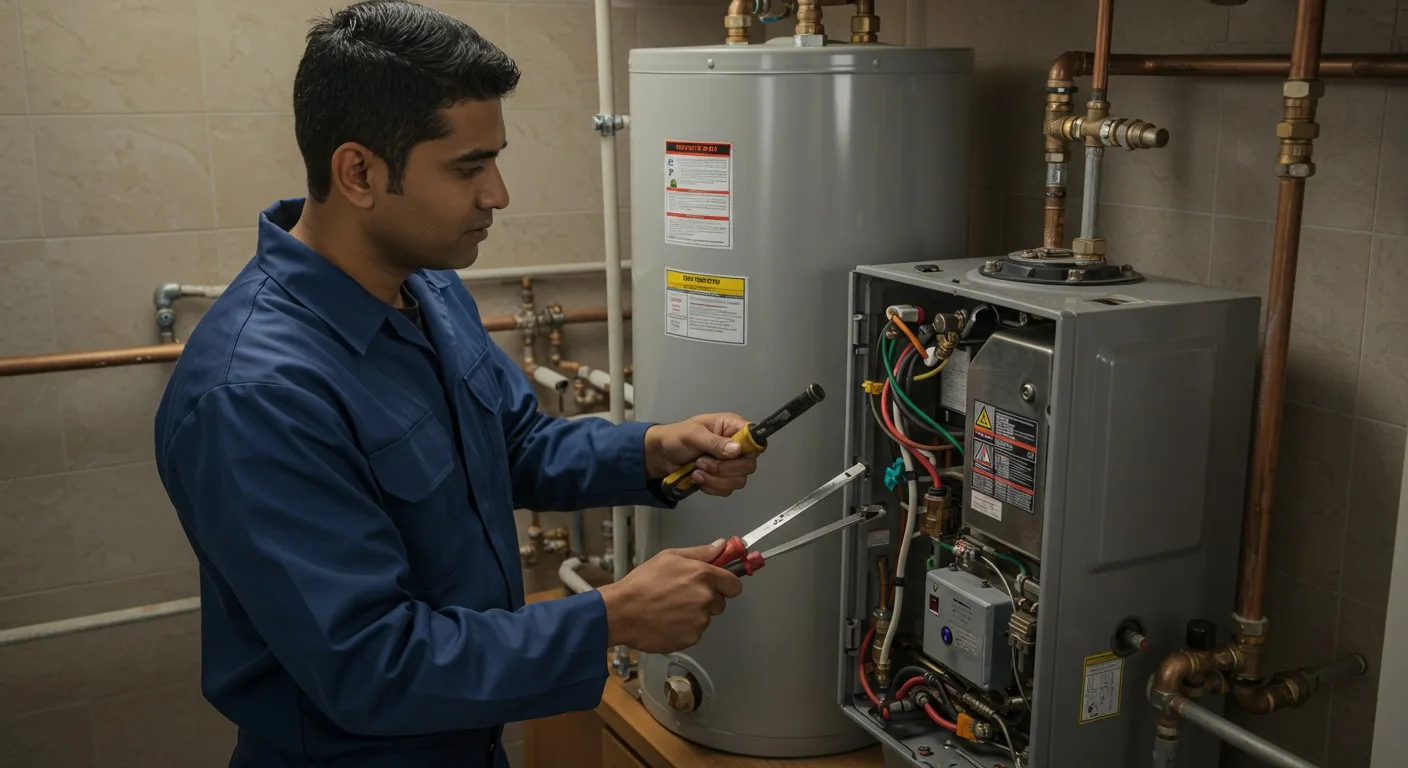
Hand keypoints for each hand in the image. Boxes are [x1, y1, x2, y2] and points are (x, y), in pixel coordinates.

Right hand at [598, 540, 742, 653]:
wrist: (622, 612)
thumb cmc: (642, 583)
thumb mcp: (669, 557)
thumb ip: (700, 552)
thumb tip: (721, 546)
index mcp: (703, 575)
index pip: (734, 584)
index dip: (726, 584)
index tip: (718, 585)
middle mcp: (705, 598)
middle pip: (720, 602)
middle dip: (706, 599)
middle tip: (683, 595)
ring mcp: (699, 621)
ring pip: (705, 618)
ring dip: (693, 615)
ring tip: (669, 609)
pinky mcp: (691, 638)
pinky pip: (694, 633)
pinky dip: (684, 629)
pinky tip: (667, 621)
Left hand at [644, 413, 759, 496]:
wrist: (661, 456)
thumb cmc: (676, 438)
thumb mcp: (693, 435)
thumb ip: (714, 442)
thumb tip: (736, 450)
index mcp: (732, 428)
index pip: (755, 440)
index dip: (749, 450)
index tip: (732, 456)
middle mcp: (735, 446)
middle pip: (748, 465)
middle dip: (724, 469)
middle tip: (701, 463)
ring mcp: (730, 465)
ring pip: (738, 480)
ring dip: (715, 480)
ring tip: (696, 471)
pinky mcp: (722, 479)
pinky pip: (727, 490)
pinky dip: (712, 487)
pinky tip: (698, 479)